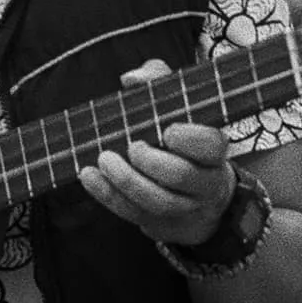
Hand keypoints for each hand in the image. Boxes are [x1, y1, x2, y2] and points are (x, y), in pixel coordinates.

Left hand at [81, 69, 237, 245]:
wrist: (197, 195)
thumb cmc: (182, 140)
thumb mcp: (177, 105)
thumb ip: (158, 82)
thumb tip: (132, 79)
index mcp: (213, 150)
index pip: (212, 146)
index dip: (190, 140)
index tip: (167, 131)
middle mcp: (204, 182)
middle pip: (182, 176)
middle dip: (153, 162)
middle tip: (132, 146)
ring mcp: (183, 207)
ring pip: (158, 202)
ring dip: (127, 181)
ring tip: (104, 159)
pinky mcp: (158, 223)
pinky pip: (133, 213)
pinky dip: (107, 195)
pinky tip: (88, 175)